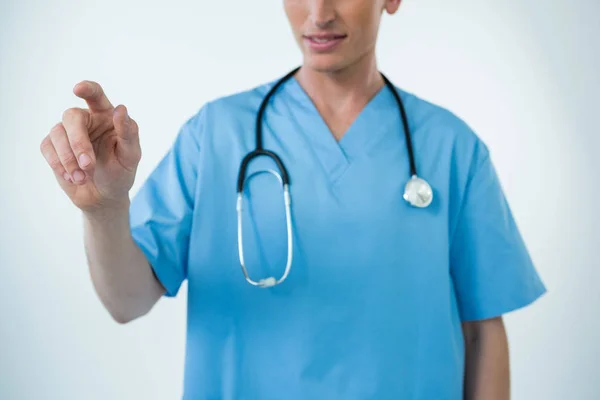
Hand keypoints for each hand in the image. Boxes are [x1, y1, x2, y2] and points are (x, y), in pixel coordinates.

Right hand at [40, 81, 140, 211]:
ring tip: (82, 177)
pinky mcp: (53, 147)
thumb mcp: (131, 156)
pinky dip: (59, 164)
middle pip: (72, 116)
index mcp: (106, 116)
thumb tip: (121, 109)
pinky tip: (73, 178)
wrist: (103, 197)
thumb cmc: (121, 173)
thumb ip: (129, 133)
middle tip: (89, 165)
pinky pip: (47, 148)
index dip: (87, 89)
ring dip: (69, 158)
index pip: (96, 95)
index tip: (78, 89)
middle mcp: (85, 120)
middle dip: (78, 142)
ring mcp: (67, 132)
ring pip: (57, 133)